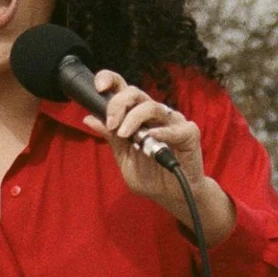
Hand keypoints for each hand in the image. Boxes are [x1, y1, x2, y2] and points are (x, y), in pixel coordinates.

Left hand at [86, 73, 232, 240]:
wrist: (172, 195)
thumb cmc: (150, 176)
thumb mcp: (124, 157)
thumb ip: (110, 137)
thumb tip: (89, 118)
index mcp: (137, 115)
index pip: (123, 89)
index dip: (110, 80)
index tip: (99, 87)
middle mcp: (154, 114)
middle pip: (135, 92)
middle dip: (118, 104)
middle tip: (112, 124)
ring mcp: (172, 121)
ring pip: (151, 106)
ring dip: (133, 118)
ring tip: (125, 135)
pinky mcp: (188, 133)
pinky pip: (173, 128)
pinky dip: (160, 132)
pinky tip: (151, 139)